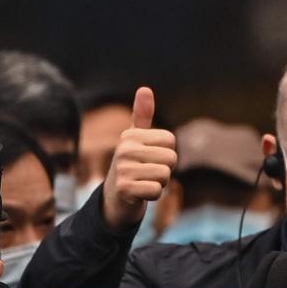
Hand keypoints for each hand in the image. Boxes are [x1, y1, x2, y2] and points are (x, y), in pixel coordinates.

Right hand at [101, 87, 176, 232]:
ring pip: (165, 175)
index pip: (171, 141)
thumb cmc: (132, 165)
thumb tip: (145, 88)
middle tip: (147, 173)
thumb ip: (142, 116)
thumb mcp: (136, 140)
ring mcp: (122, 169)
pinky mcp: (124, 189)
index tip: (149, 159)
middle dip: (165, 170)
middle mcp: (124, 149)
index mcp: (130, 135)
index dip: (166, 153)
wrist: (114, 198)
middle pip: (171, 158)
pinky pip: (157, 191)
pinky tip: (139, 194)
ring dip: (159, 183)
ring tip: (143, 182)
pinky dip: (153, 195)